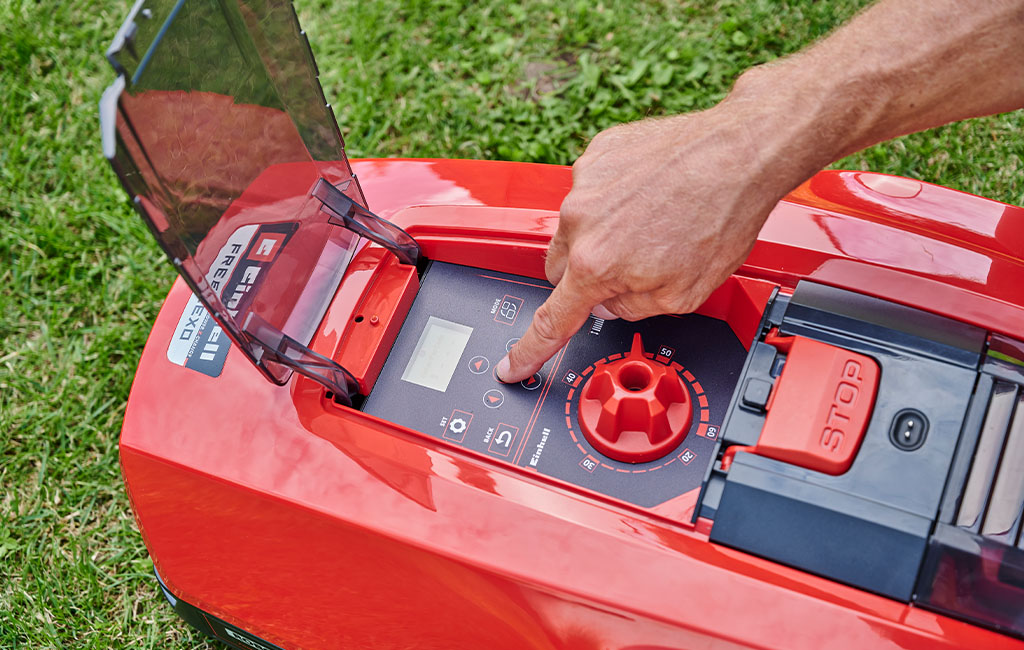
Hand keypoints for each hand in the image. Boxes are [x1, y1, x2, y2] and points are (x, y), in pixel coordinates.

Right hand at [496, 100, 801, 382]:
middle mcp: (580, 221)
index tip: (511, 365)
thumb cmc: (722, 216)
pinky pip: (592, 189)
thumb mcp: (684, 295)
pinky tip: (654, 193)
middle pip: (561, 268)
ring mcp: (585, 182)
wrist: (741, 151)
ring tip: (655, 220)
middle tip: (632, 266)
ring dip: (602, 232)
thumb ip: (632, 308)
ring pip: (575, 226)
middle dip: (587, 275)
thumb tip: (609, 303)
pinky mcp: (598, 153)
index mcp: (597, 264)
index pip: (552, 320)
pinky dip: (615, 196)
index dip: (529, 349)